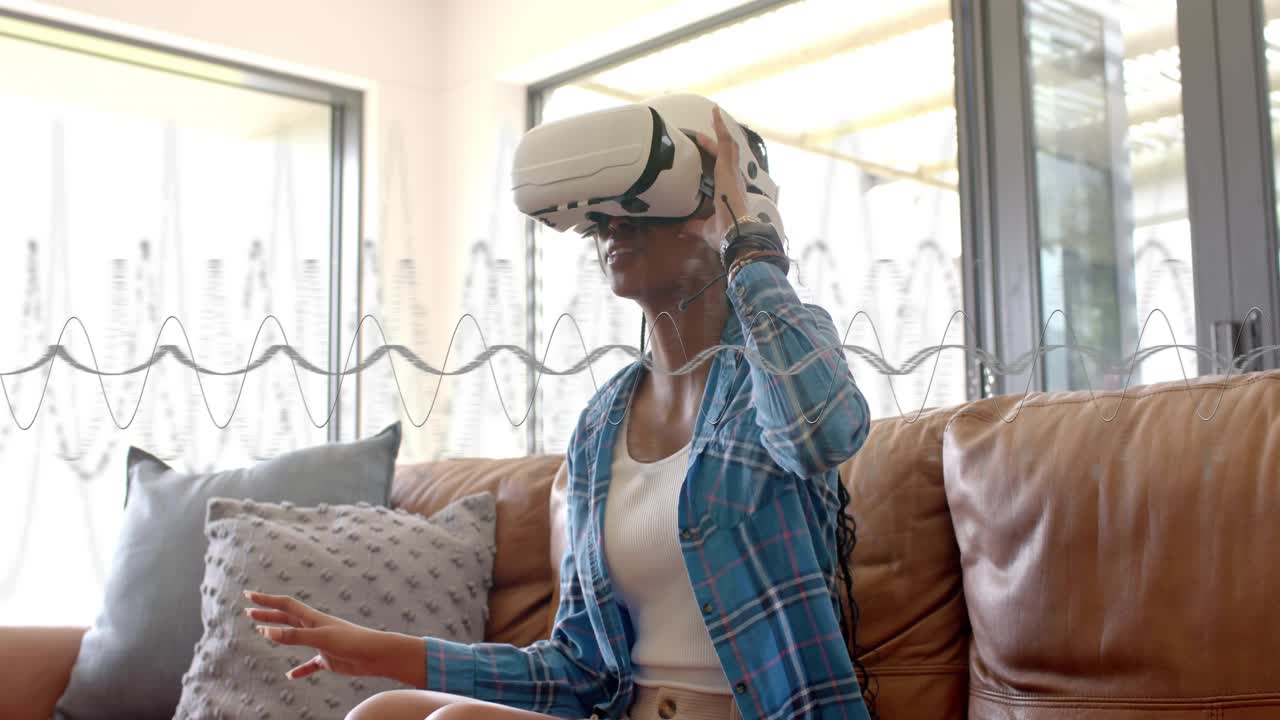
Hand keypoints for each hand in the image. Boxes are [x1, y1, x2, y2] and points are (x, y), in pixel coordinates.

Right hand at [243, 590, 423, 686]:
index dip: (266, 600)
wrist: (377, 655)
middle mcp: (315, 627)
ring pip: (294, 637)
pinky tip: (291, 676)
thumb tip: (266, 631)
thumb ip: (294, 636)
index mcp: (313, 618)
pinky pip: (309, 664)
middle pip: (286, 618)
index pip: (285, 605)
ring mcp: (321, 643)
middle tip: (248, 611)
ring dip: (278, 634)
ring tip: (261, 631)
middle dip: (267, 613)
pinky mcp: (328, 659)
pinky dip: (299, 669)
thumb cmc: (352, 642)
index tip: (249, 595)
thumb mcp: (320, 638)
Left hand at [691, 105, 750, 254]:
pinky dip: (720, 128)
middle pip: (728, 154)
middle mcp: (735, 179)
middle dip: (719, 141)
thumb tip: (682, 231)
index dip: (717, 160)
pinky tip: (715, 115)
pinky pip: (724, 142)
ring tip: (715, 115)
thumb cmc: (725, 233)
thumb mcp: (704, 228)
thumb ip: (693, 227)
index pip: (725, 170)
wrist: (735, 231)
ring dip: (721, 130)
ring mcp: (732, 171)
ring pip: (728, 145)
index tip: (709, 153)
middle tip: (706, 133)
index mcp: (730, 191)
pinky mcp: (727, 167)